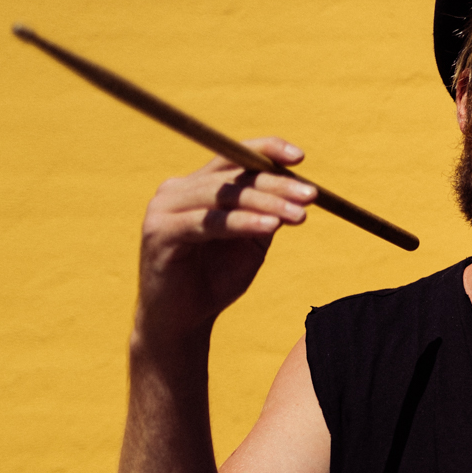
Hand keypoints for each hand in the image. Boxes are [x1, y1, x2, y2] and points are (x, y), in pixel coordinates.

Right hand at [134, 139, 315, 346]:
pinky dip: (241, 223)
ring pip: (224, 196)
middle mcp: (176, 190)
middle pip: (233, 176)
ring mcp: (164, 210)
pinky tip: (269, 228)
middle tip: (311, 196)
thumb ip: (266, 214)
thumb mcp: (250, 242)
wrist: (183, 322)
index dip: (265, 150)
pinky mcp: (160, 233)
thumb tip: (297, 189)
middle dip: (276, 185)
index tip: (300, 157)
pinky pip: (208, 222)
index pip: (232, 156)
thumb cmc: (216, 280)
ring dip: (266, 204)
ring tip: (299, 216)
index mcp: (196, 186)